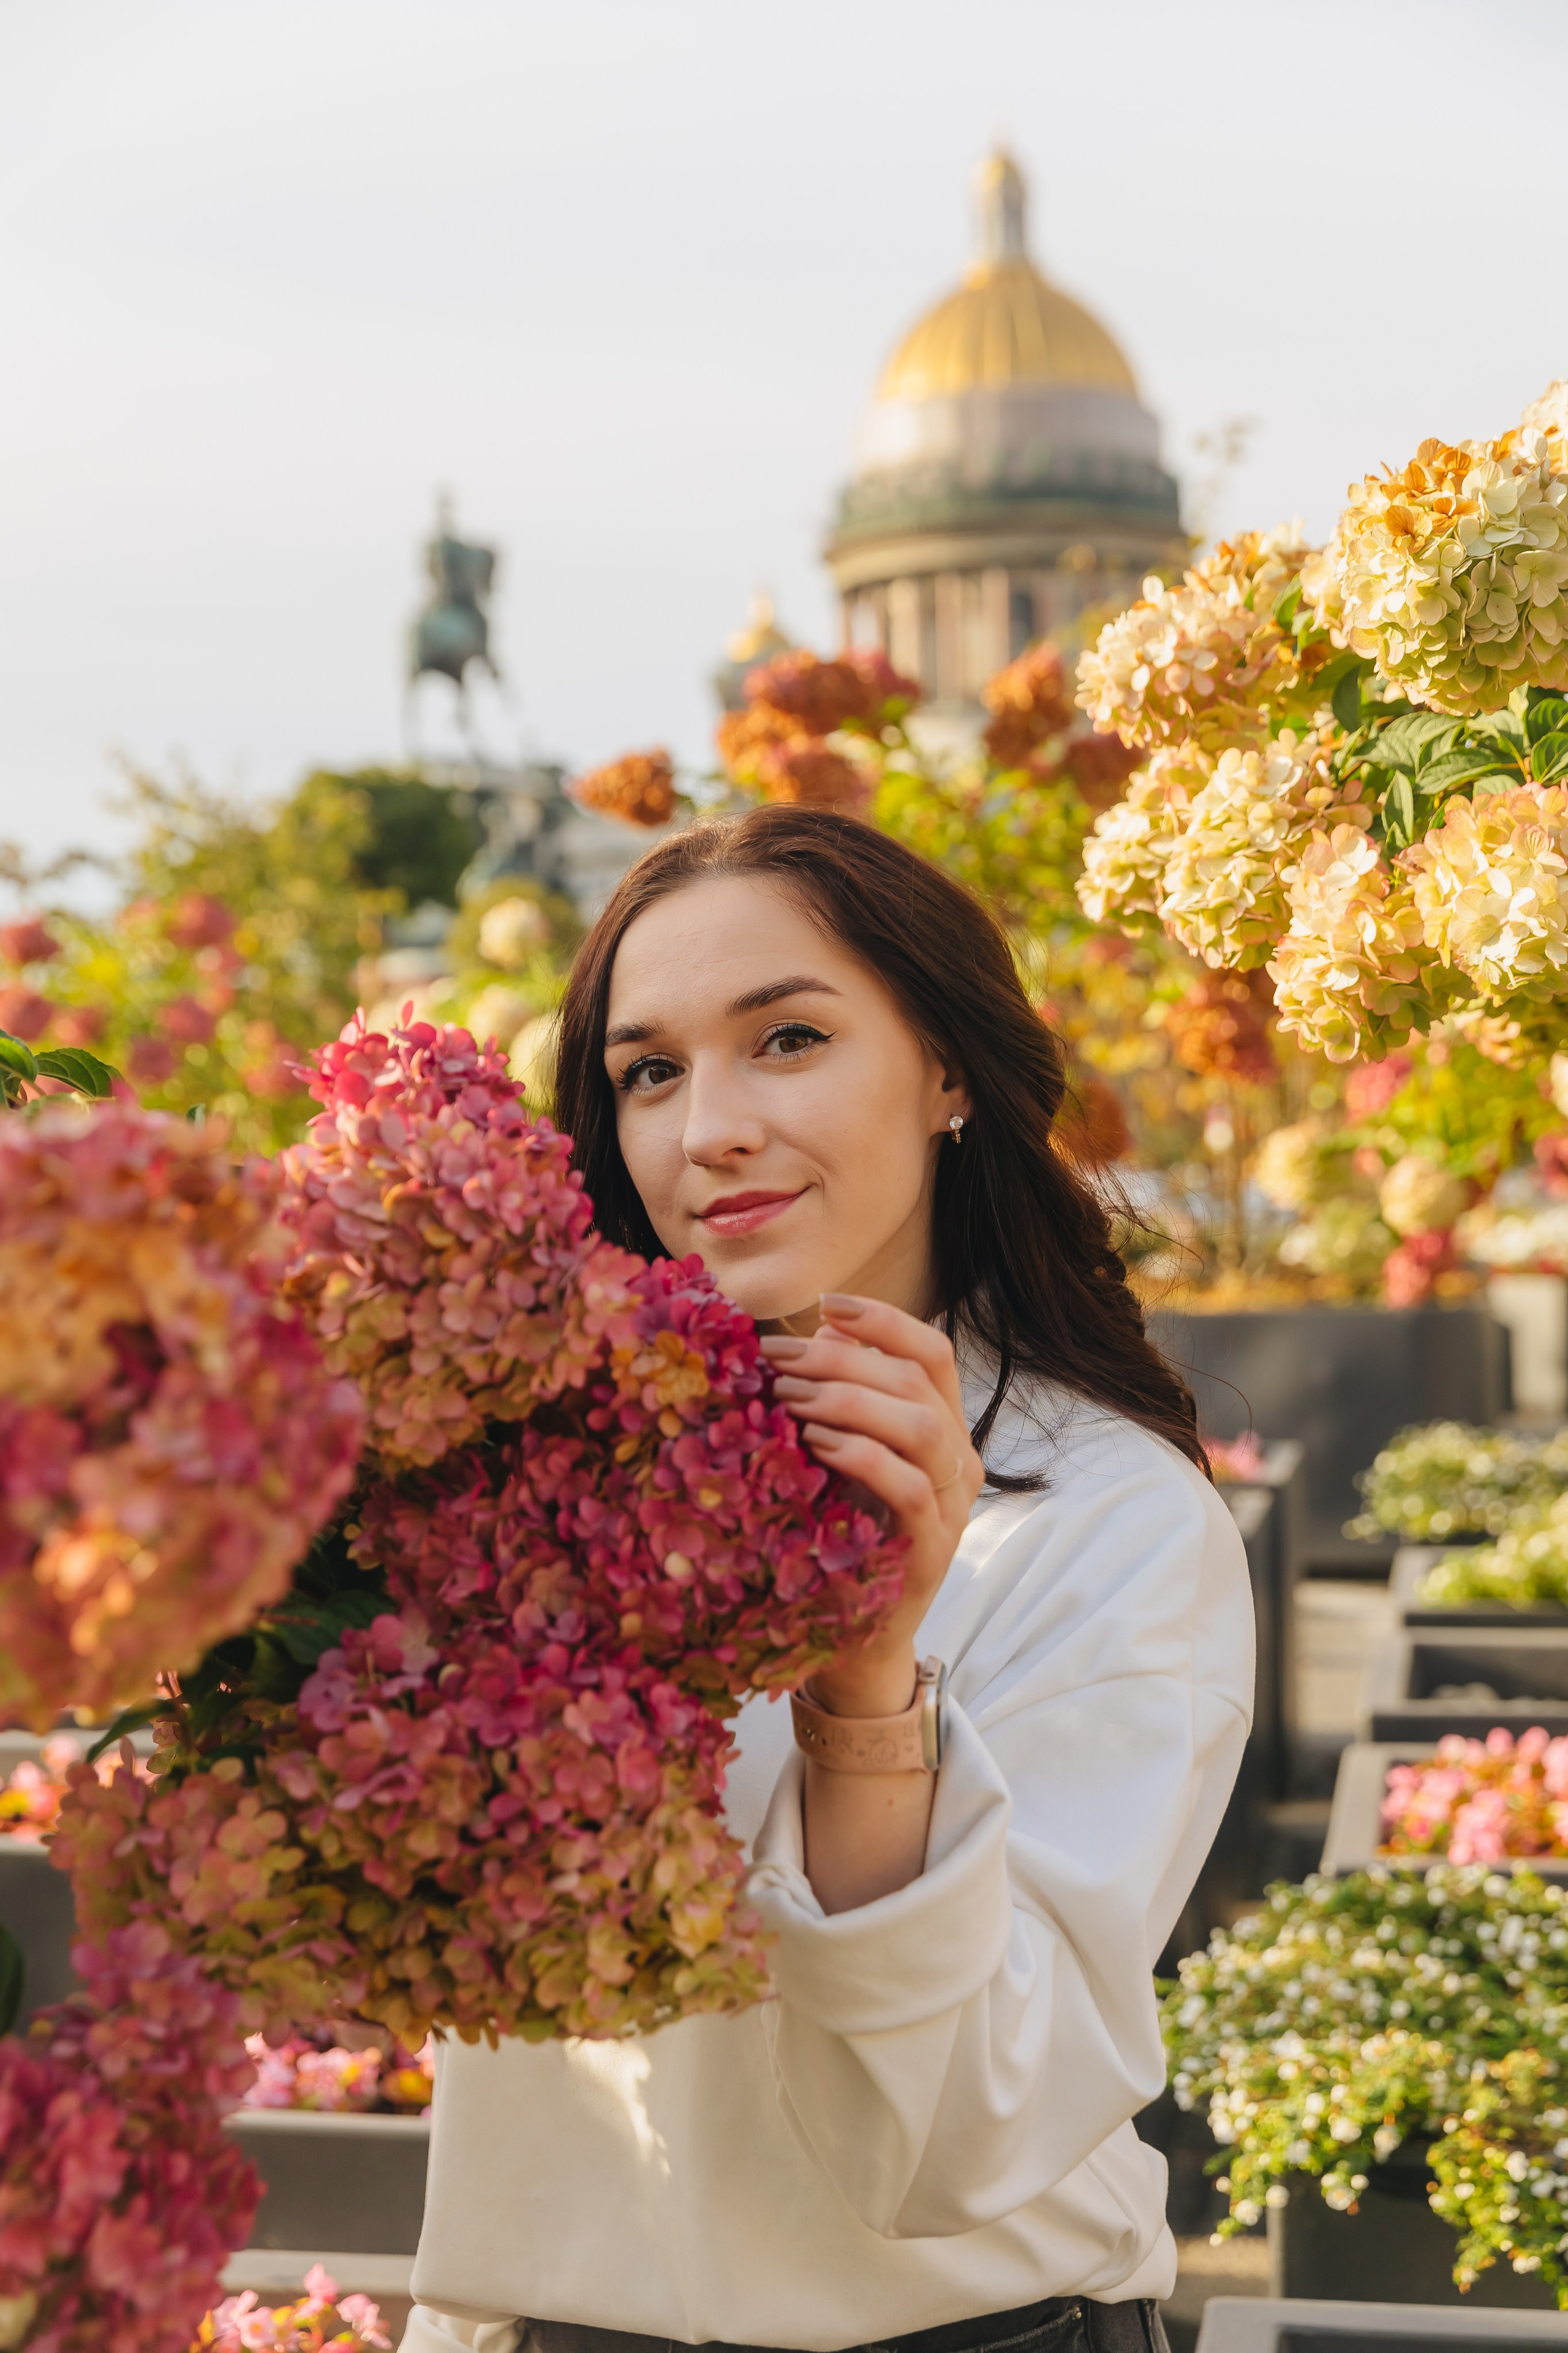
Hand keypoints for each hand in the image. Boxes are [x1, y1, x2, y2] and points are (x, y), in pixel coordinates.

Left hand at [759, 1295, 983, 1716]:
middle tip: (777, 1361)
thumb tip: (814, 1331)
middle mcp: (959, 1462)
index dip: (883, 1321)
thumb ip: (839, 1398)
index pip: (931, 1353)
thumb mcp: (839, 1458)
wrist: (853, 1638)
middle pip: (916, 1382)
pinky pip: (908, 1487)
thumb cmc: (840, 1536)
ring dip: (849, 1400)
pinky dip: (862, 1455)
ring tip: (790, 1399)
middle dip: (841, 1358)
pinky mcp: (931, 1551)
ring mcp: (952, 1508)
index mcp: (942, 1428)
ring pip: (921, 1426)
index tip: (826, 1304)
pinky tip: (817, 1444)